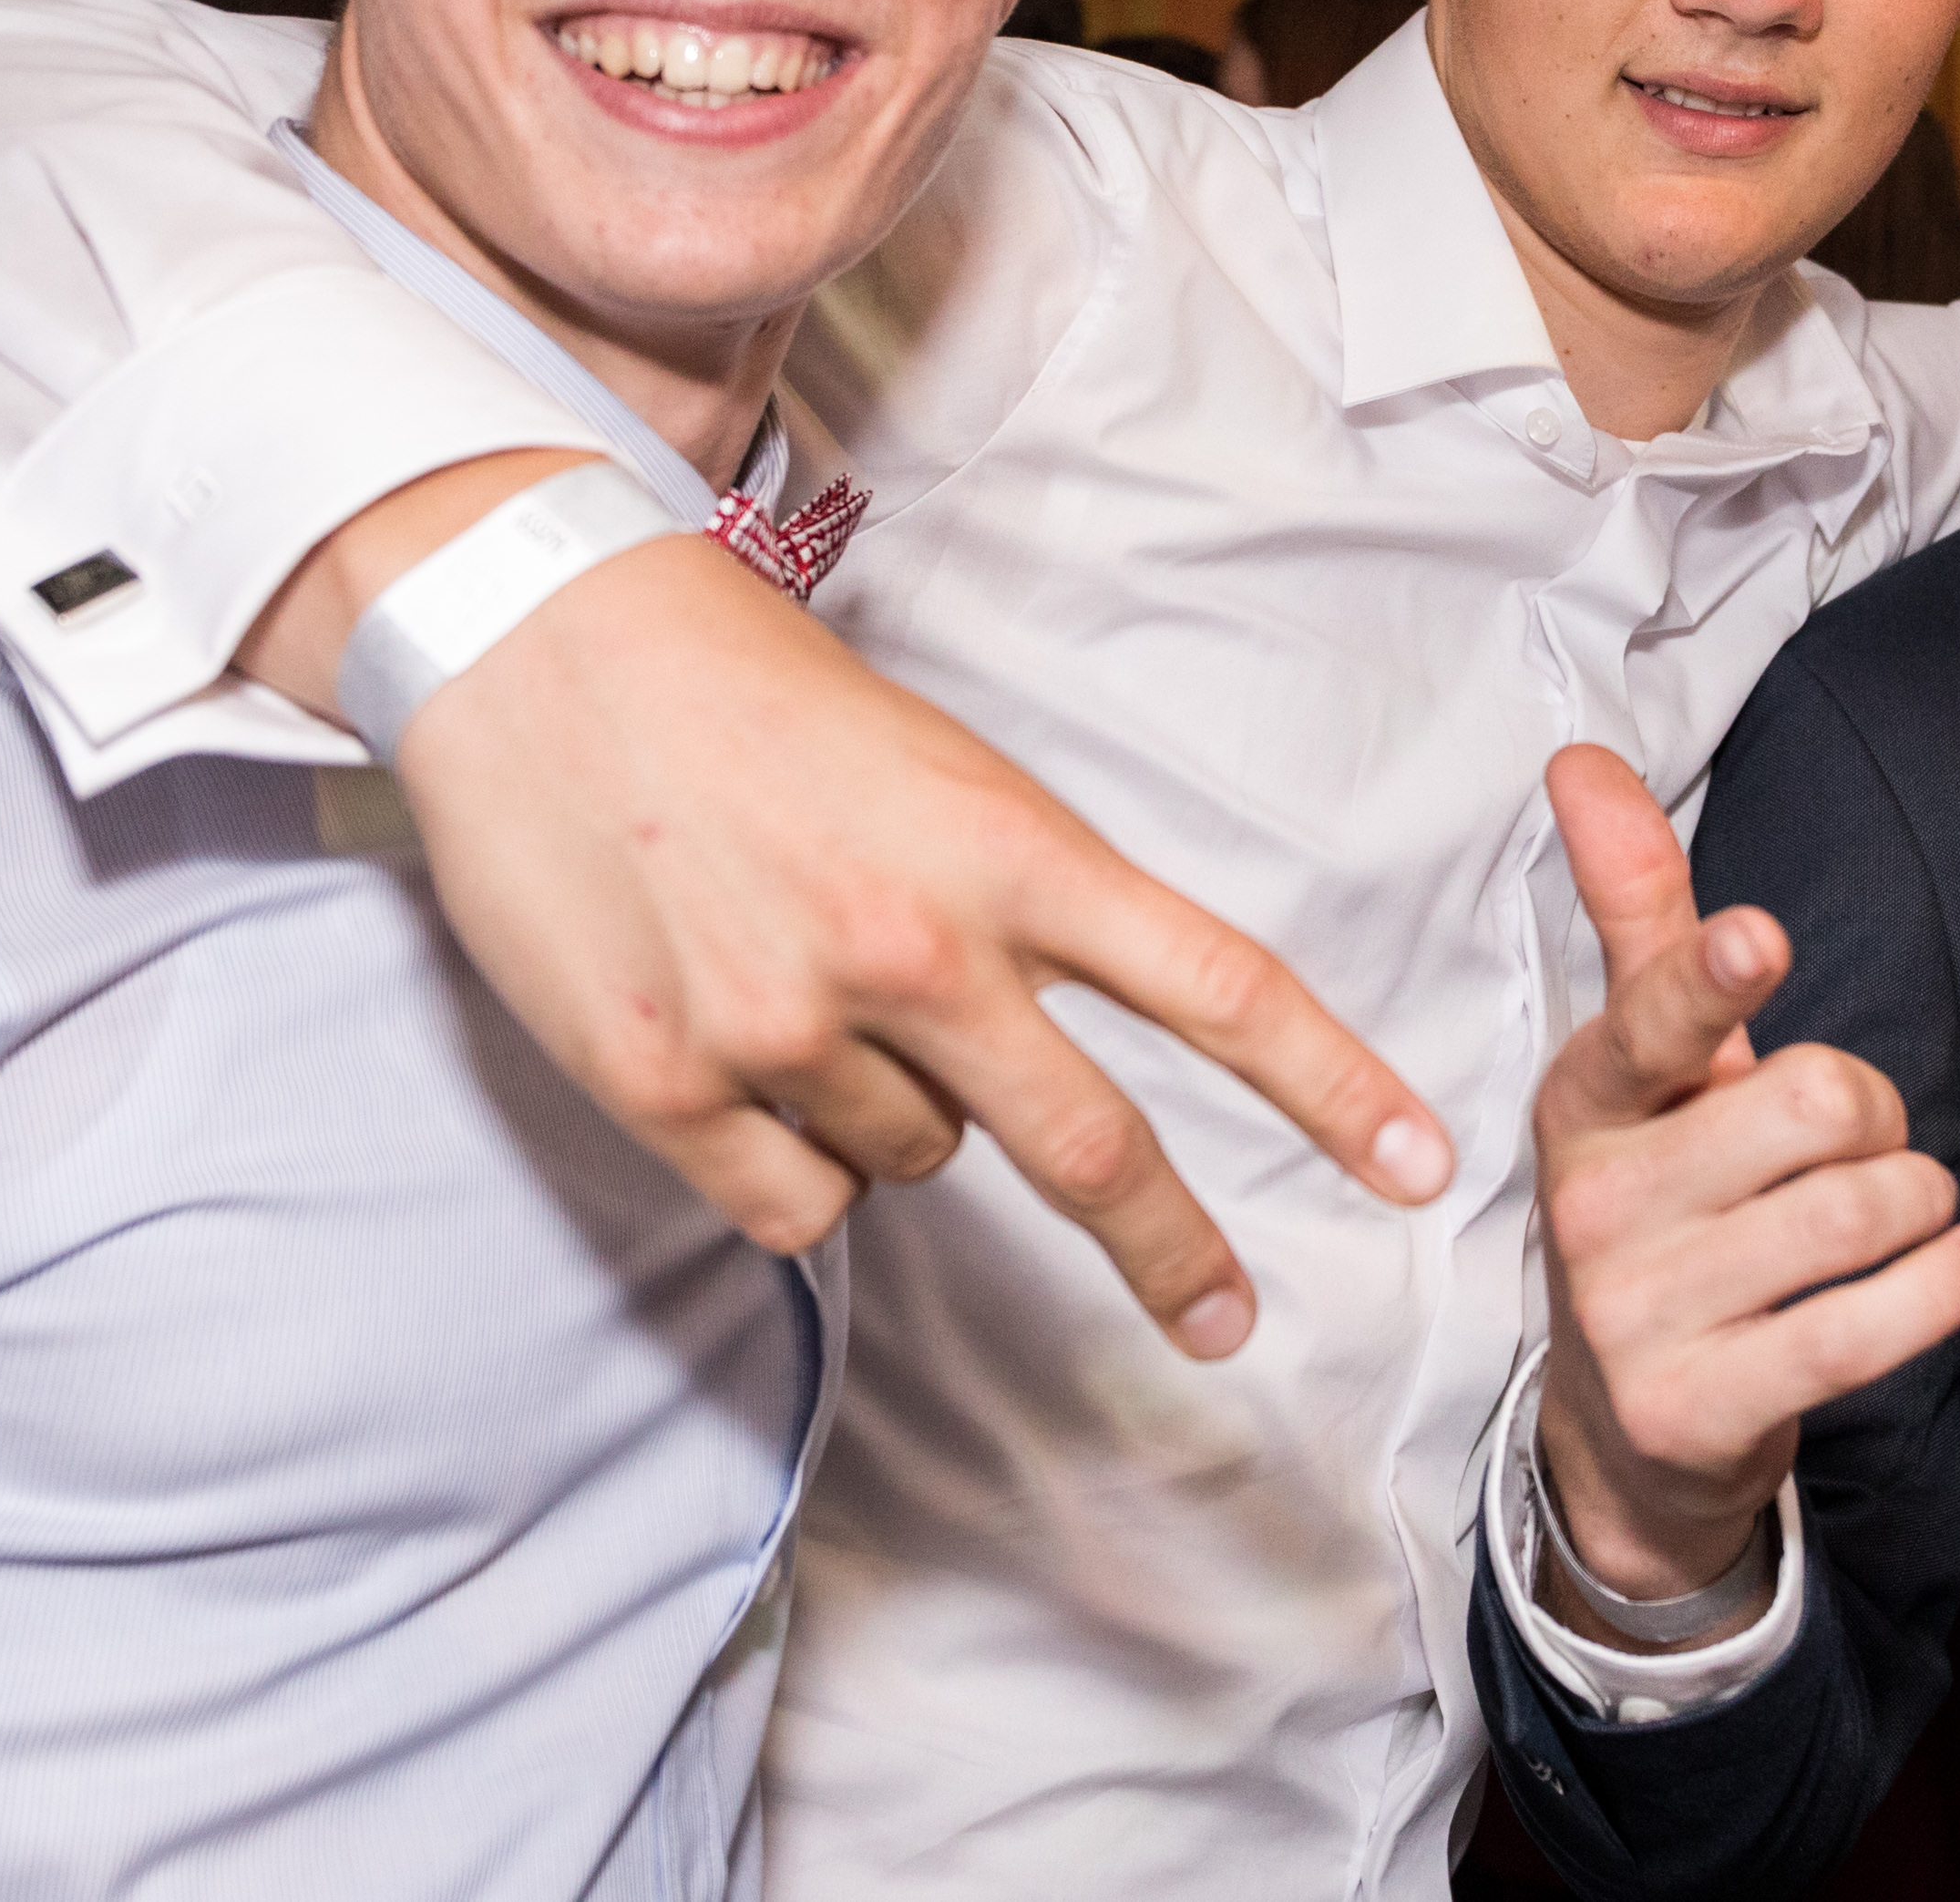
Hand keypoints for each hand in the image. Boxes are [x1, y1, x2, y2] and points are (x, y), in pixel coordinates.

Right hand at [250, 454, 1454, 1341]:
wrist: (538, 642)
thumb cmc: (747, 691)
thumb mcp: (933, 768)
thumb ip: (1011, 913)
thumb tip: (1037, 1074)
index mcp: (1009, 850)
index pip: (1219, 986)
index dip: (1334, 1088)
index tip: (1422, 1166)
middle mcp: (918, 950)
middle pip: (1094, 1147)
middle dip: (1175, 1250)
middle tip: (1225, 1317)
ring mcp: (790, 1027)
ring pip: (915, 1163)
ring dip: (892, 1111)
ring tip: (801, 980)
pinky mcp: (670, 1086)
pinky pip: (795, 1205)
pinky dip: (788, 1165)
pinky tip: (736, 1055)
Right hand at [1528, 746, 1959, 1644]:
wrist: (1624, 1435)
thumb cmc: (1667, 1205)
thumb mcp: (1649, 1069)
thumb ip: (1642, 918)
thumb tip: (1581, 759)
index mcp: (1584, 1100)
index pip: (1655, 1021)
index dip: (1716, 977)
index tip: (1766, 936)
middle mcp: (1593, 1203)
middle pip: (1814, 1102)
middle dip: (1878, 1113)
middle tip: (1859, 1144)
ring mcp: (1636, 1314)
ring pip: (1856, 1213)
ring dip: (1918, 1201)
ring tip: (1897, 1213)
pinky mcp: (1695, 1409)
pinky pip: (1862, 1330)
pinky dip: (1944, 1285)